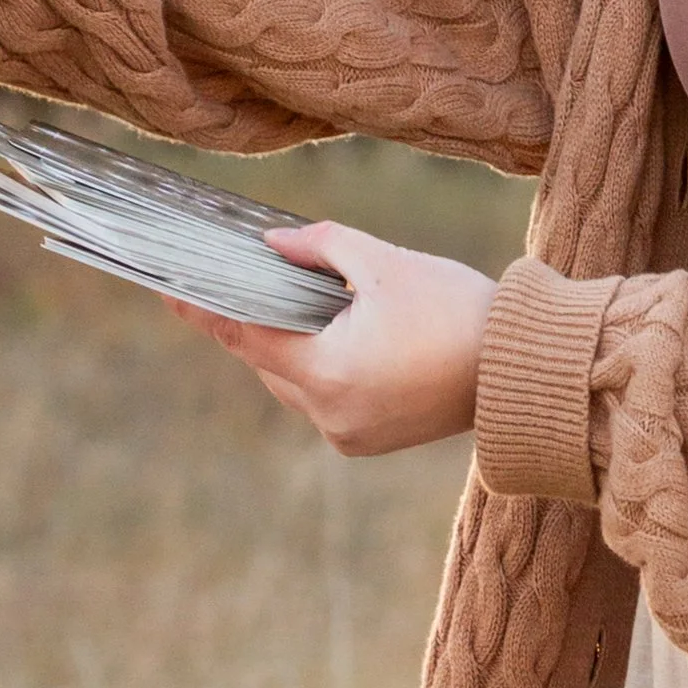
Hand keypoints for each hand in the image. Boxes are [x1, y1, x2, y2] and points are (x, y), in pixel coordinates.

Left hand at [170, 222, 495, 458]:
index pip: (243, 336)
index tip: (168, 288)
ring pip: (295, 384)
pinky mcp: (368, 442)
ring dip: (299, 347)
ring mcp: (348, 435)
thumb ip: (320, 247)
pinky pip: (325, 402)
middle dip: (266, 321)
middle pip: (268, 362)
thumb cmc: (456, 311)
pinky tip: (351, 338)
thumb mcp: (385, 263)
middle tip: (267, 278)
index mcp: (325, 372)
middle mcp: (328, 414)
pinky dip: (326, 370)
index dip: (203, 310)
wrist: (520, 370)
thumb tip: (273, 245)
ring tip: (326, 306)